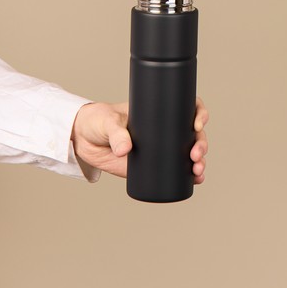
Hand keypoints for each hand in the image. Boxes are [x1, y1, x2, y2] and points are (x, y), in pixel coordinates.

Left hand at [70, 98, 209, 182]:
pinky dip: (188, 176)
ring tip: (197, 171)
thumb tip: (125, 149)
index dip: (199, 113)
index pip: (187, 107)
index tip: (198, 123)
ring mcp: (159, 148)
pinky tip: (195, 180)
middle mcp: (164, 129)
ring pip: (188, 153)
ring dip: (199, 162)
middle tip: (195, 154)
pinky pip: (175, 171)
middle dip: (201, 143)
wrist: (85, 139)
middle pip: (193, 133)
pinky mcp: (151, 166)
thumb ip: (117, 133)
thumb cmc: (99, 120)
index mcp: (158, 111)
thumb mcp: (109, 121)